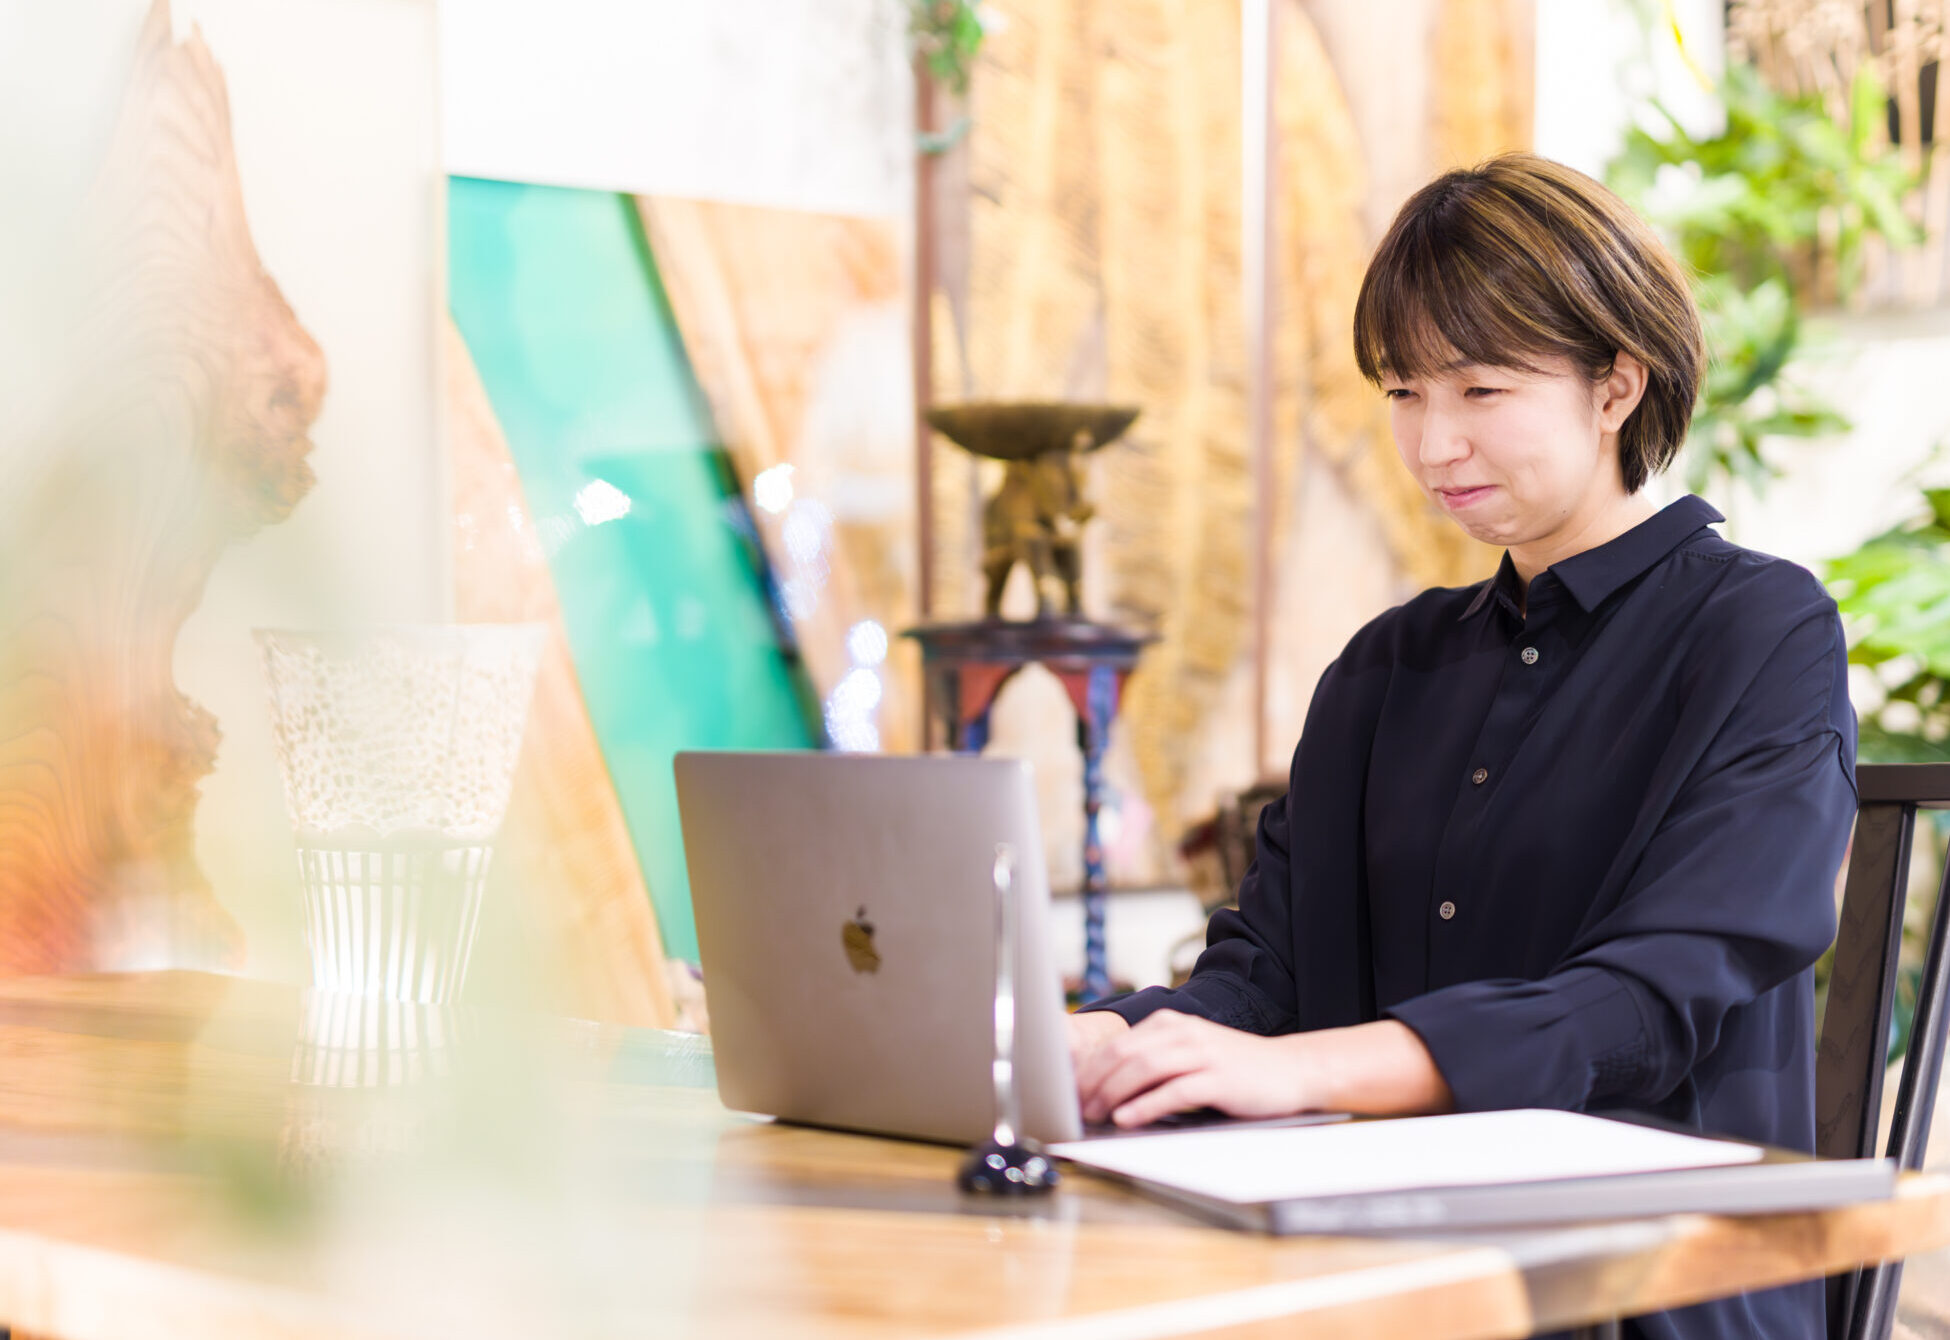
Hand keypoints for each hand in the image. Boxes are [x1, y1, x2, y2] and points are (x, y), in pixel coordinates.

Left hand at [1075, 1010, 1312, 1127]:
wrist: (1290, 1070)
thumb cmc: (1234, 1070)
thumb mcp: (1190, 1055)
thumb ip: (1154, 1063)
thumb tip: (1106, 1088)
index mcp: (1170, 1025)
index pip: (1116, 1045)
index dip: (1088, 1070)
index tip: (1069, 1094)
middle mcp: (1183, 1032)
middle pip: (1123, 1054)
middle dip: (1093, 1083)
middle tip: (1075, 1108)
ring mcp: (1201, 1053)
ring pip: (1143, 1068)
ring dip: (1112, 1093)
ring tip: (1094, 1114)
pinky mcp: (1218, 1077)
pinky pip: (1173, 1090)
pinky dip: (1145, 1105)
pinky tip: (1128, 1118)